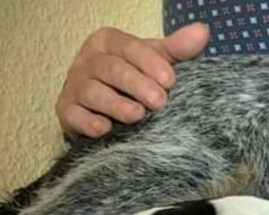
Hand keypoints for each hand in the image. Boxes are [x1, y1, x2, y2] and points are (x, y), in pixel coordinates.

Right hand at [56, 23, 209, 137]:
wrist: (105, 107)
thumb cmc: (135, 79)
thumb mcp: (157, 62)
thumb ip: (177, 49)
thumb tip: (201, 31)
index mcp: (109, 43)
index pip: (130, 48)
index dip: (150, 63)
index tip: (170, 81)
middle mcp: (89, 61)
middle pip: (111, 69)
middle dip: (136, 84)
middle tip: (159, 101)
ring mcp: (75, 86)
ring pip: (92, 92)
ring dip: (115, 104)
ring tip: (137, 115)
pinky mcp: (67, 111)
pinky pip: (74, 115)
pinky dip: (88, 122)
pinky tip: (104, 128)